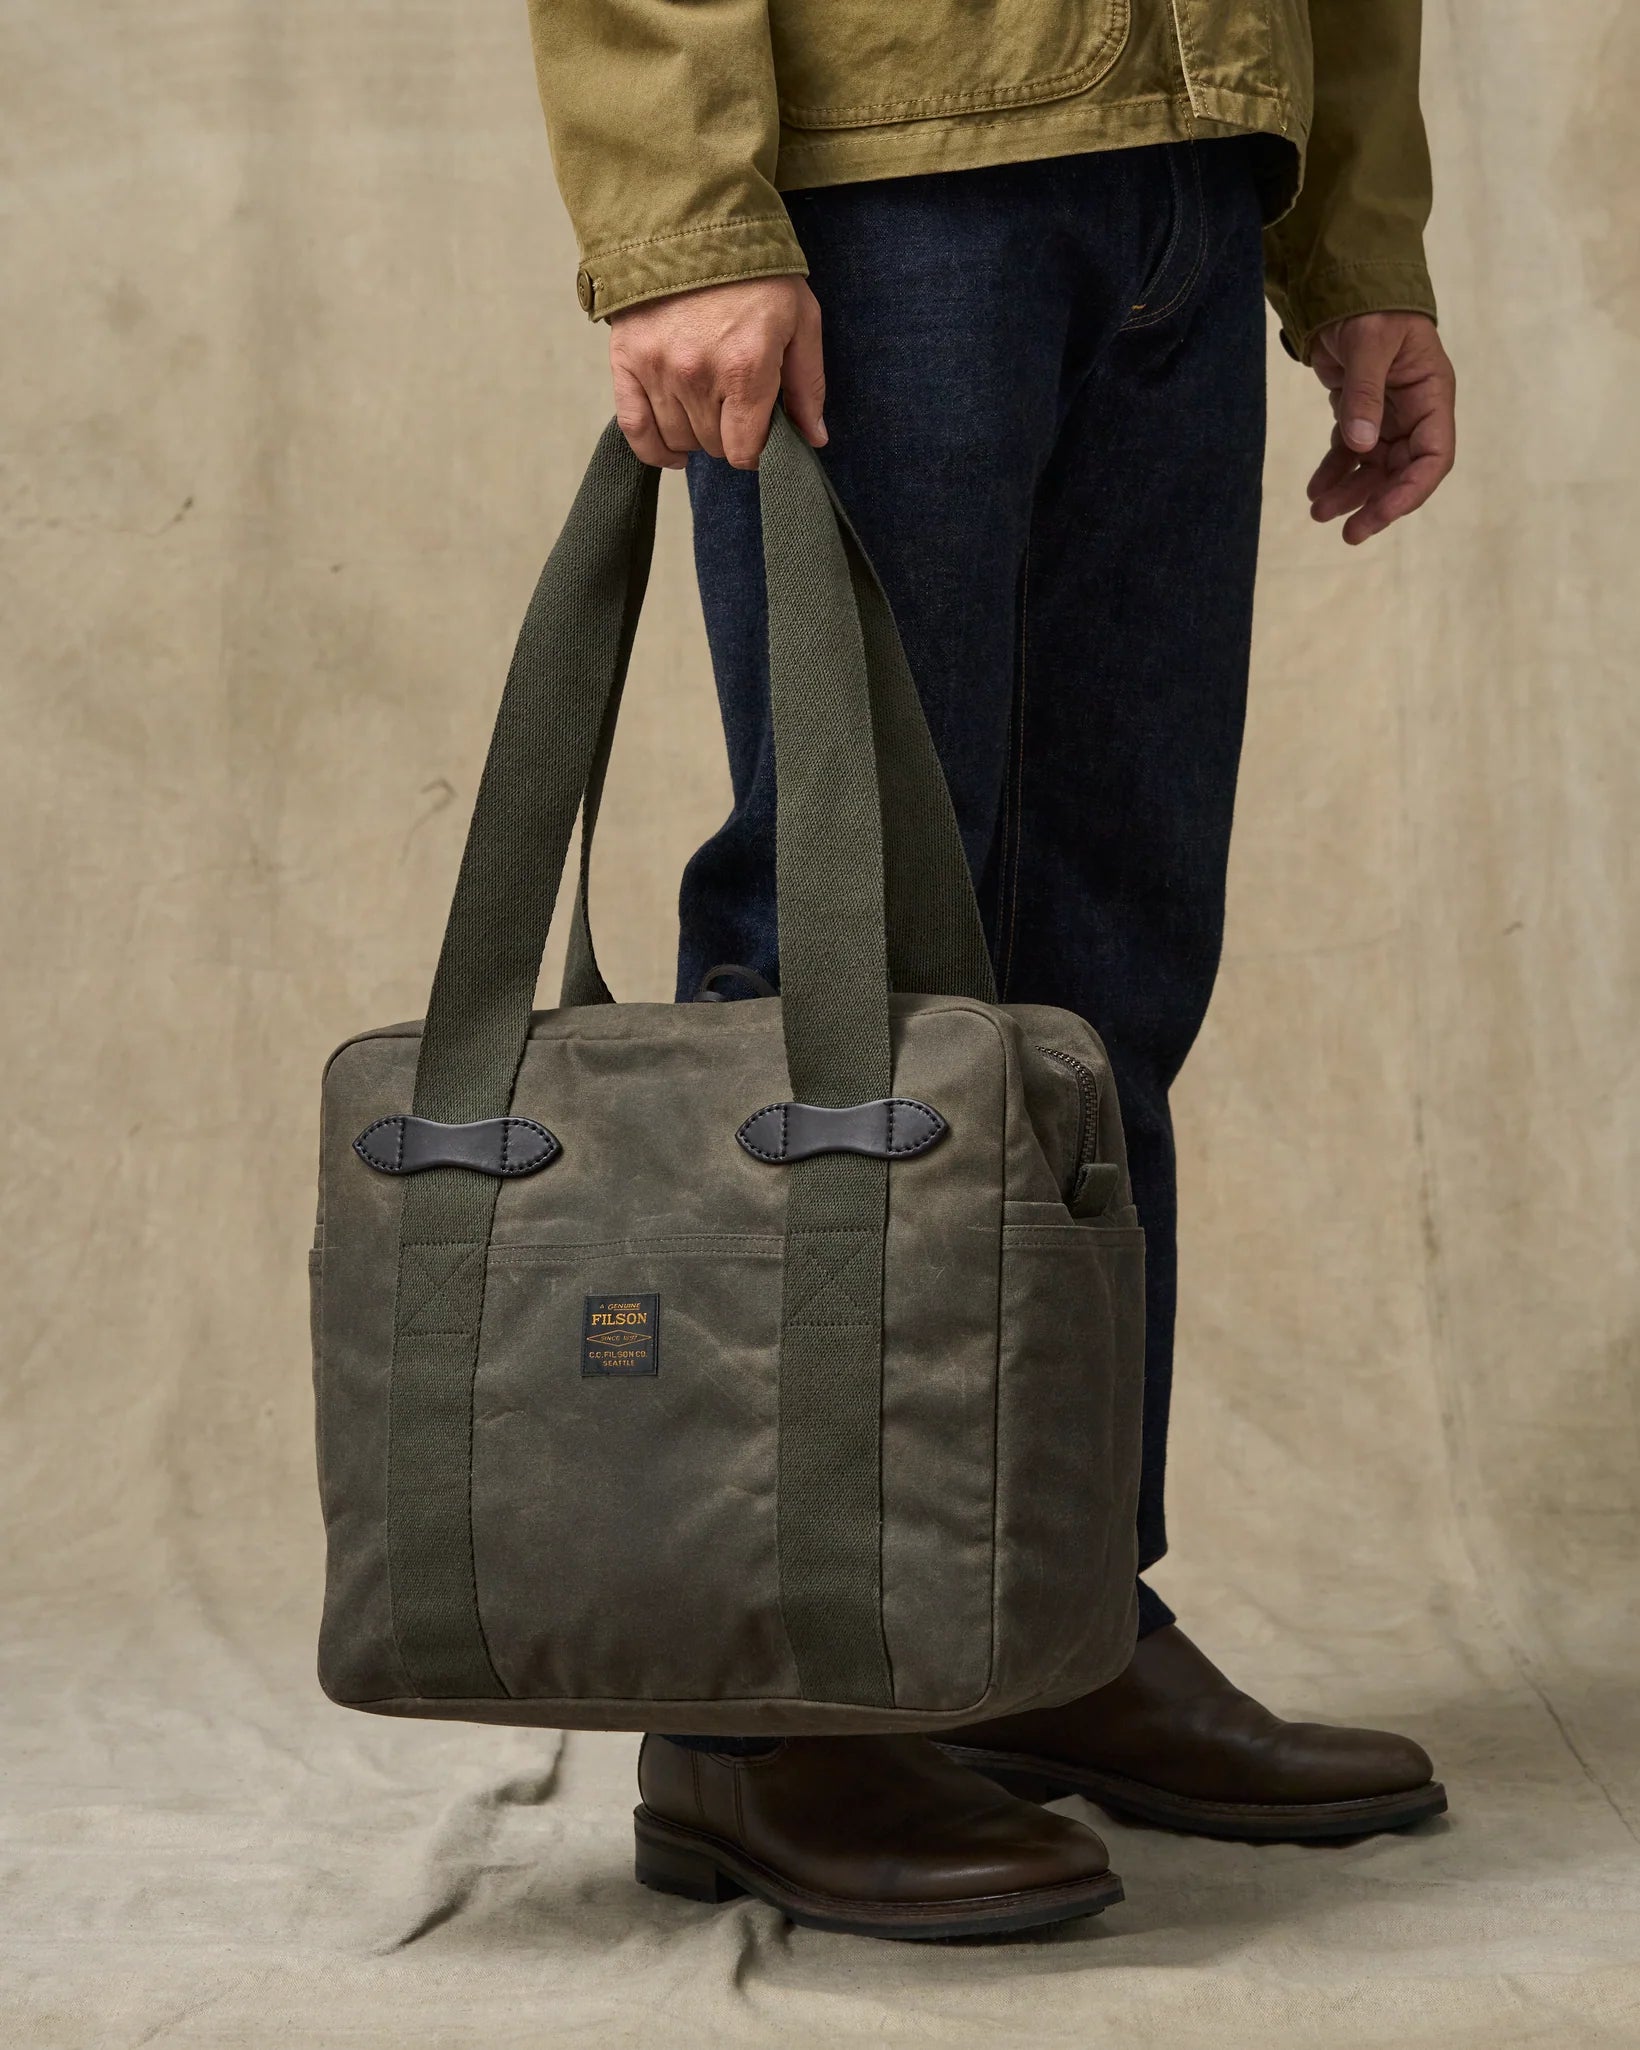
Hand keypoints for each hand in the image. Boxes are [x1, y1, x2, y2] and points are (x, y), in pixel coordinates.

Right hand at [608, 277, 825, 471]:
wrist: (694, 223)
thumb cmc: (755, 273)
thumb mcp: (800, 319)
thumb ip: (807, 384)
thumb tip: (814, 439)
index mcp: (745, 367)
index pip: (744, 449)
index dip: (757, 450)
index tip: (761, 434)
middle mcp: (697, 374)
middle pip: (713, 446)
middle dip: (729, 435)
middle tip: (736, 406)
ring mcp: (658, 369)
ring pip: (678, 439)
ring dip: (697, 435)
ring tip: (708, 409)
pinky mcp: (627, 361)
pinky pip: (635, 429)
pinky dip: (655, 449)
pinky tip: (674, 450)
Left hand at [1306, 313, 1455, 544]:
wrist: (1344, 284)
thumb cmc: (1370, 305)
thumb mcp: (1370, 342)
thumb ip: (1365, 392)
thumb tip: (1362, 446)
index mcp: (1432, 394)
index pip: (1433, 455)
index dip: (1411, 490)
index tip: (1381, 514)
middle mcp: (1415, 411)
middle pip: (1402, 471)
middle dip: (1376, 502)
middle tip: (1348, 533)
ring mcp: (1388, 415)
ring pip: (1373, 467)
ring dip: (1350, 492)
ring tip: (1319, 513)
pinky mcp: (1360, 413)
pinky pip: (1350, 451)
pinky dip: (1333, 472)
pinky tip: (1315, 491)